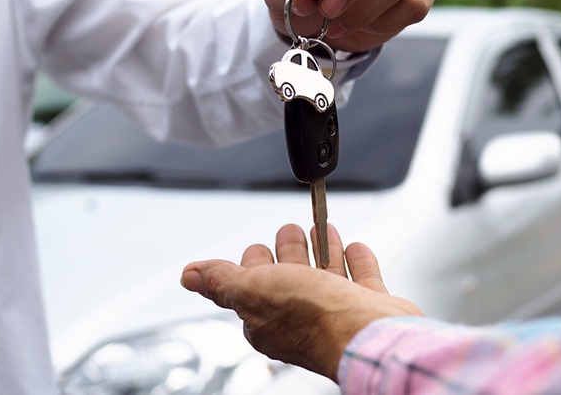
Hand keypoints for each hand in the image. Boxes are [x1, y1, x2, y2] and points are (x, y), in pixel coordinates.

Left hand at [180, 223, 422, 380]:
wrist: (369, 332)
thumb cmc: (314, 318)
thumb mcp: (252, 291)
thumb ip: (221, 281)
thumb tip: (190, 275)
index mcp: (267, 319)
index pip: (254, 288)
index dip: (254, 264)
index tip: (257, 247)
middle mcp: (302, 318)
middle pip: (291, 278)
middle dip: (288, 250)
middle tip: (289, 230)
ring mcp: (337, 312)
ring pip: (326, 274)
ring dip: (323, 249)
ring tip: (321, 227)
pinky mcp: (368, 307)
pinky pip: (362, 279)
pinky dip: (356, 261)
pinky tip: (354, 247)